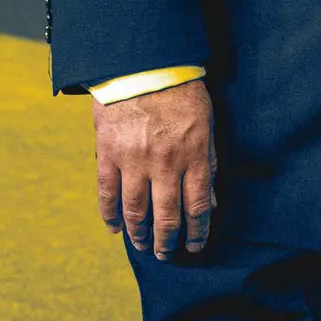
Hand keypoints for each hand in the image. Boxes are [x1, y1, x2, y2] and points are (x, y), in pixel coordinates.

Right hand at [93, 79, 215, 258]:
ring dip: (140, 234)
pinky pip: (107, 194)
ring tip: (144, 247)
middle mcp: (165, 164)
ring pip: (136, 211)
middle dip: (168, 241)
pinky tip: (114, 228)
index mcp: (193, 155)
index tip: (196, 246)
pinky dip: (110, 215)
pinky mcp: (109, 155)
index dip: (197, 231)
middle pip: (167, 215)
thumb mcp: (207, 122)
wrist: (145, 65)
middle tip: (167, 254)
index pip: (198, 205)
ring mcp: (134, 161)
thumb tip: (212, 198)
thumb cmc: (182, 91)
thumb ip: (209, 161)